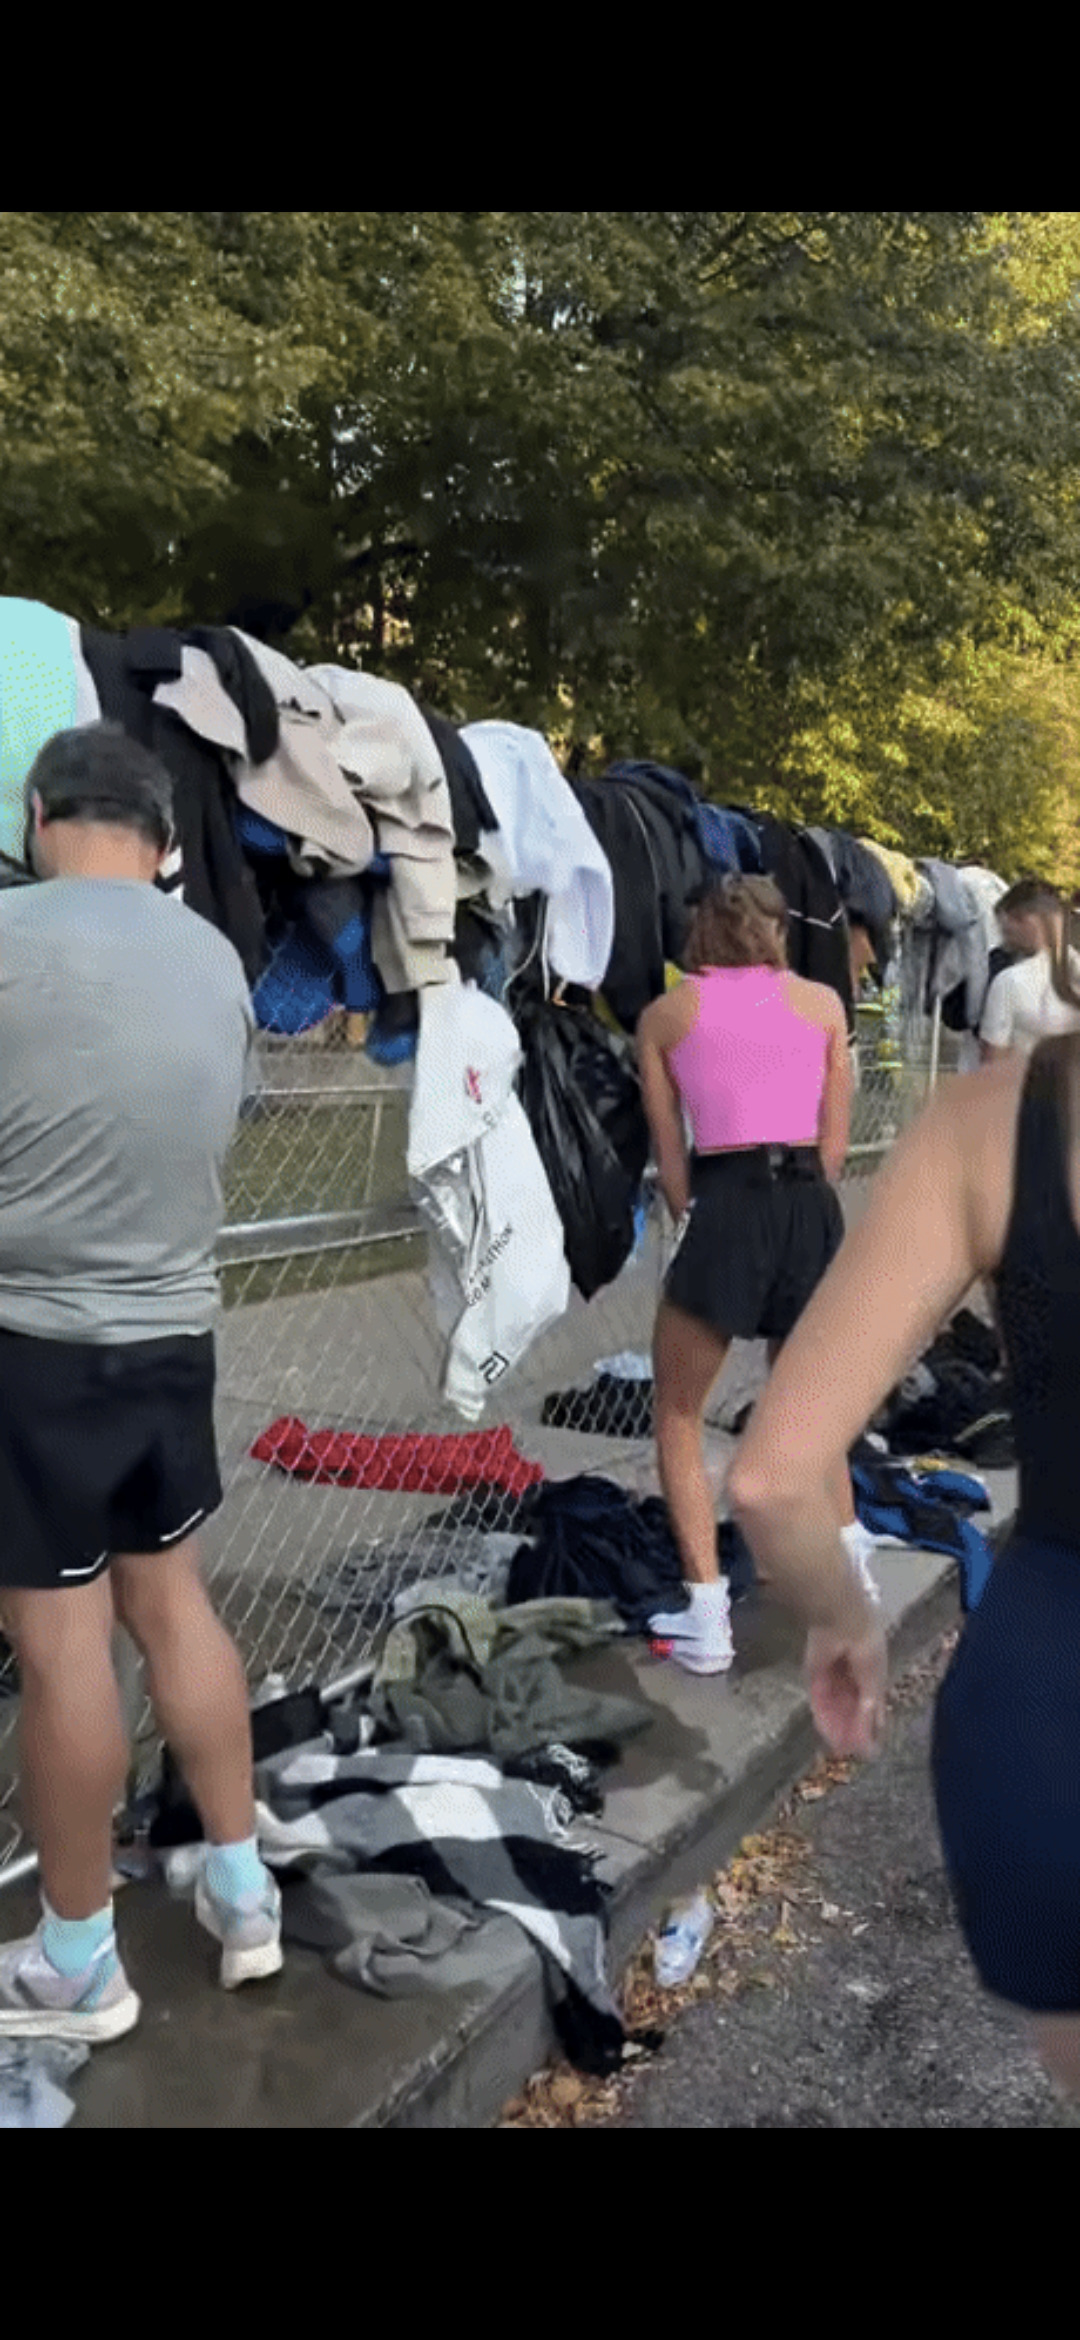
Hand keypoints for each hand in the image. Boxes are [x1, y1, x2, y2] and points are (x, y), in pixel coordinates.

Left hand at [804, 1622, 887, 1758]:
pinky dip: (822, 1716)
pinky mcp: (814, 1675)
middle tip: (850, 1752)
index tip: (870, 1746)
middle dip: (851, 1729)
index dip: (870, 1725)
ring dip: (836, 1727)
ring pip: (835, 1707)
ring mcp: (833, 1676)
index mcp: (873, 1673)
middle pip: (851, 1708)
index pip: (871, 1704)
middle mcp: (852, 1675)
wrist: (843, 1624)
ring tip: (838, 1749)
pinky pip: (819, 1699)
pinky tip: (824, 1732)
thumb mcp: (874, 1682)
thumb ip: (871, 1711)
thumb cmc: (867, 1649)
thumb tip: (873, 1737)